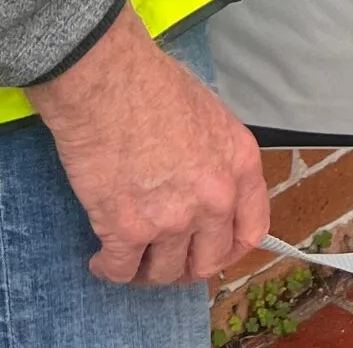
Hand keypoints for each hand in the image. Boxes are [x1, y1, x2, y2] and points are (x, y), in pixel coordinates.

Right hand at [28, 7, 269, 283]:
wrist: (107, 80)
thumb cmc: (152, 83)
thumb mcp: (209, 114)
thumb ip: (216, 159)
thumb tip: (203, 183)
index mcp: (240, 166)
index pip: (251, 230)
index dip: (228, 248)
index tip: (208, 250)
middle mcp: (214, 199)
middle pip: (207, 261)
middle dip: (184, 265)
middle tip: (163, 257)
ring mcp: (172, 218)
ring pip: (163, 273)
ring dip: (145, 270)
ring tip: (130, 255)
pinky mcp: (127, 229)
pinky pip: (120, 270)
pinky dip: (108, 269)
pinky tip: (100, 258)